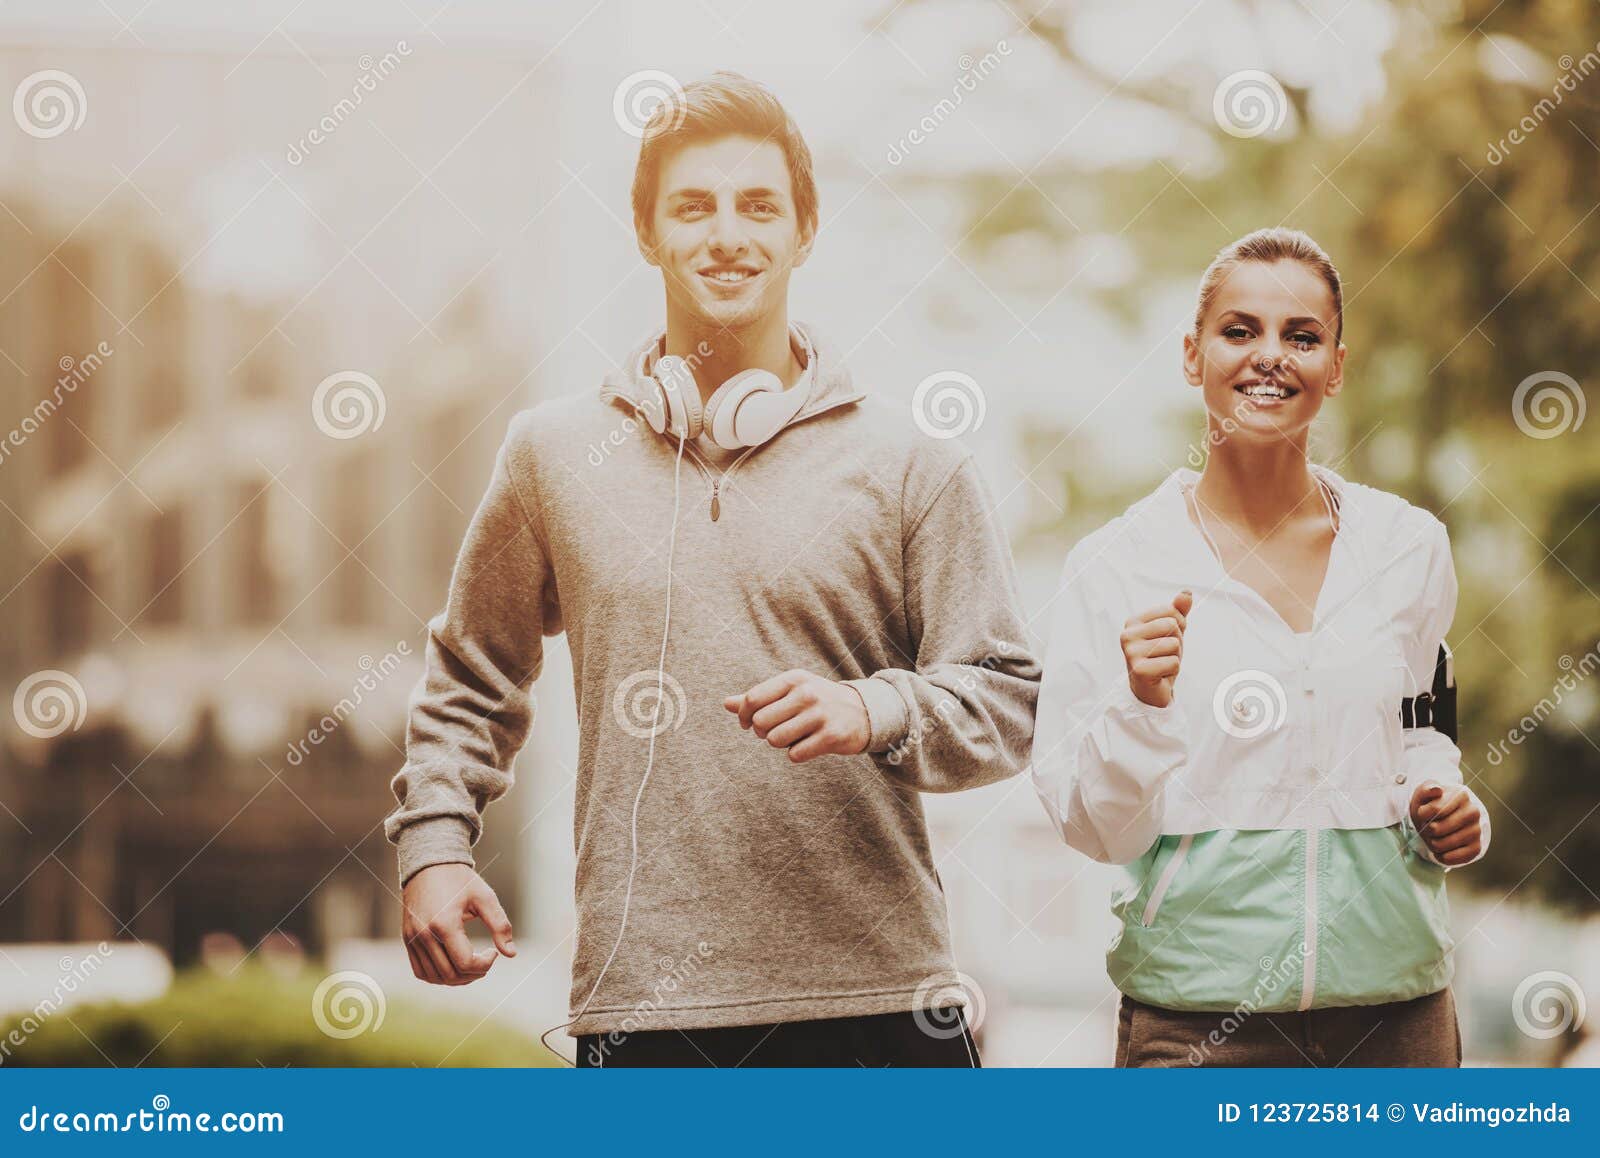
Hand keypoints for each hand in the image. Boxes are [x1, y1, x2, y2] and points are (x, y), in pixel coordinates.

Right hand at [401, 863, 516, 985]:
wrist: (429, 864)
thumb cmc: (460, 880)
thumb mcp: (484, 897)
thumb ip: (500, 925)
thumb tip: (511, 954)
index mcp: (444, 924)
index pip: (465, 963)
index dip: (485, 964)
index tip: (494, 952)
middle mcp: (424, 934)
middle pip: (450, 974)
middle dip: (474, 974)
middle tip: (486, 960)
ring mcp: (412, 938)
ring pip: (435, 977)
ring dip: (457, 979)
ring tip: (472, 965)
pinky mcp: (407, 939)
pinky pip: (420, 971)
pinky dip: (438, 976)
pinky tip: (453, 965)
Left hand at [724, 668, 870, 762]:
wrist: (863, 712)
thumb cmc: (817, 702)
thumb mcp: (791, 692)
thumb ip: (758, 697)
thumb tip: (726, 703)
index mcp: (793, 679)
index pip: (752, 699)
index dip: (744, 717)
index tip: (749, 724)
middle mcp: (806, 693)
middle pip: (761, 723)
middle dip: (763, 732)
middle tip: (776, 731)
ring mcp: (820, 714)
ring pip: (775, 740)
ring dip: (781, 744)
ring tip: (794, 737)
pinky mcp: (831, 736)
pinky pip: (795, 754)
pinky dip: (797, 754)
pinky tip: (809, 745)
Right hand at [1122, 590, 1192, 707]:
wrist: (1150, 688)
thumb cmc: (1159, 656)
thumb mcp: (1171, 631)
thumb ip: (1178, 610)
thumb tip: (1186, 593)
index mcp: (1133, 621)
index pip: (1171, 611)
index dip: (1178, 625)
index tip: (1167, 637)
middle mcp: (1128, 635)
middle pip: (1172, 625)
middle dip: (1177, 641)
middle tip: (1164, 653)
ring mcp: (1131, 652)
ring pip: (1173, 644)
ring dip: (1175, 656)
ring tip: (1162, 663)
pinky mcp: (1140, 670)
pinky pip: (1173, 662)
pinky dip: (1173, 670)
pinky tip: (1161, 674)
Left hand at [1409, 782, 1483, 865]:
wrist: (1445, 817)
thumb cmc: (1431, 803)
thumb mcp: (1423, 793)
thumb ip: (1426, 789)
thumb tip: (1437, 790)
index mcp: (1461, 795)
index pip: (1434, 810)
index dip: (1421, 814)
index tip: (1423, 811)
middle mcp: (1473, 812)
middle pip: (1435, 829)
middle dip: (1426, 829)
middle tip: (1429, 825)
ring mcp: (1476, 830)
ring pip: (1440, 845)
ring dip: (1431, 842)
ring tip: (1435, 835)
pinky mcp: (1476, 848)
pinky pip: (1450, 859)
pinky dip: (1440, 856)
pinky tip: (1442, 848)